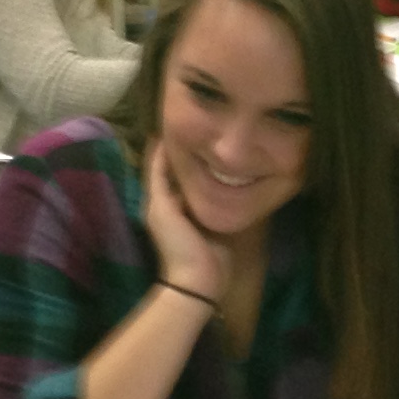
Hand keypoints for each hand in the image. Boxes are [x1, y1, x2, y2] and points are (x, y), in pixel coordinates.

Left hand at [142, 137, 226, 302]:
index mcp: (163, 197)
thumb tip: (160, 143)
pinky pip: (225, 191)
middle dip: (197, 149)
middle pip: (189, 168)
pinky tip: (240, 162)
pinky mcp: (222, 215)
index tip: (183, 117)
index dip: (172, 143)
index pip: (166, 163)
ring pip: (208, 177)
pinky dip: (230, 177)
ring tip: (226, 138)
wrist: (200, 280)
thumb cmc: (177, 244)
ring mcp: (204, 207)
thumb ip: (158, 178)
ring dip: (215, 162)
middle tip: (211, 122)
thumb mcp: (161, 209)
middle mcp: (182, 199)